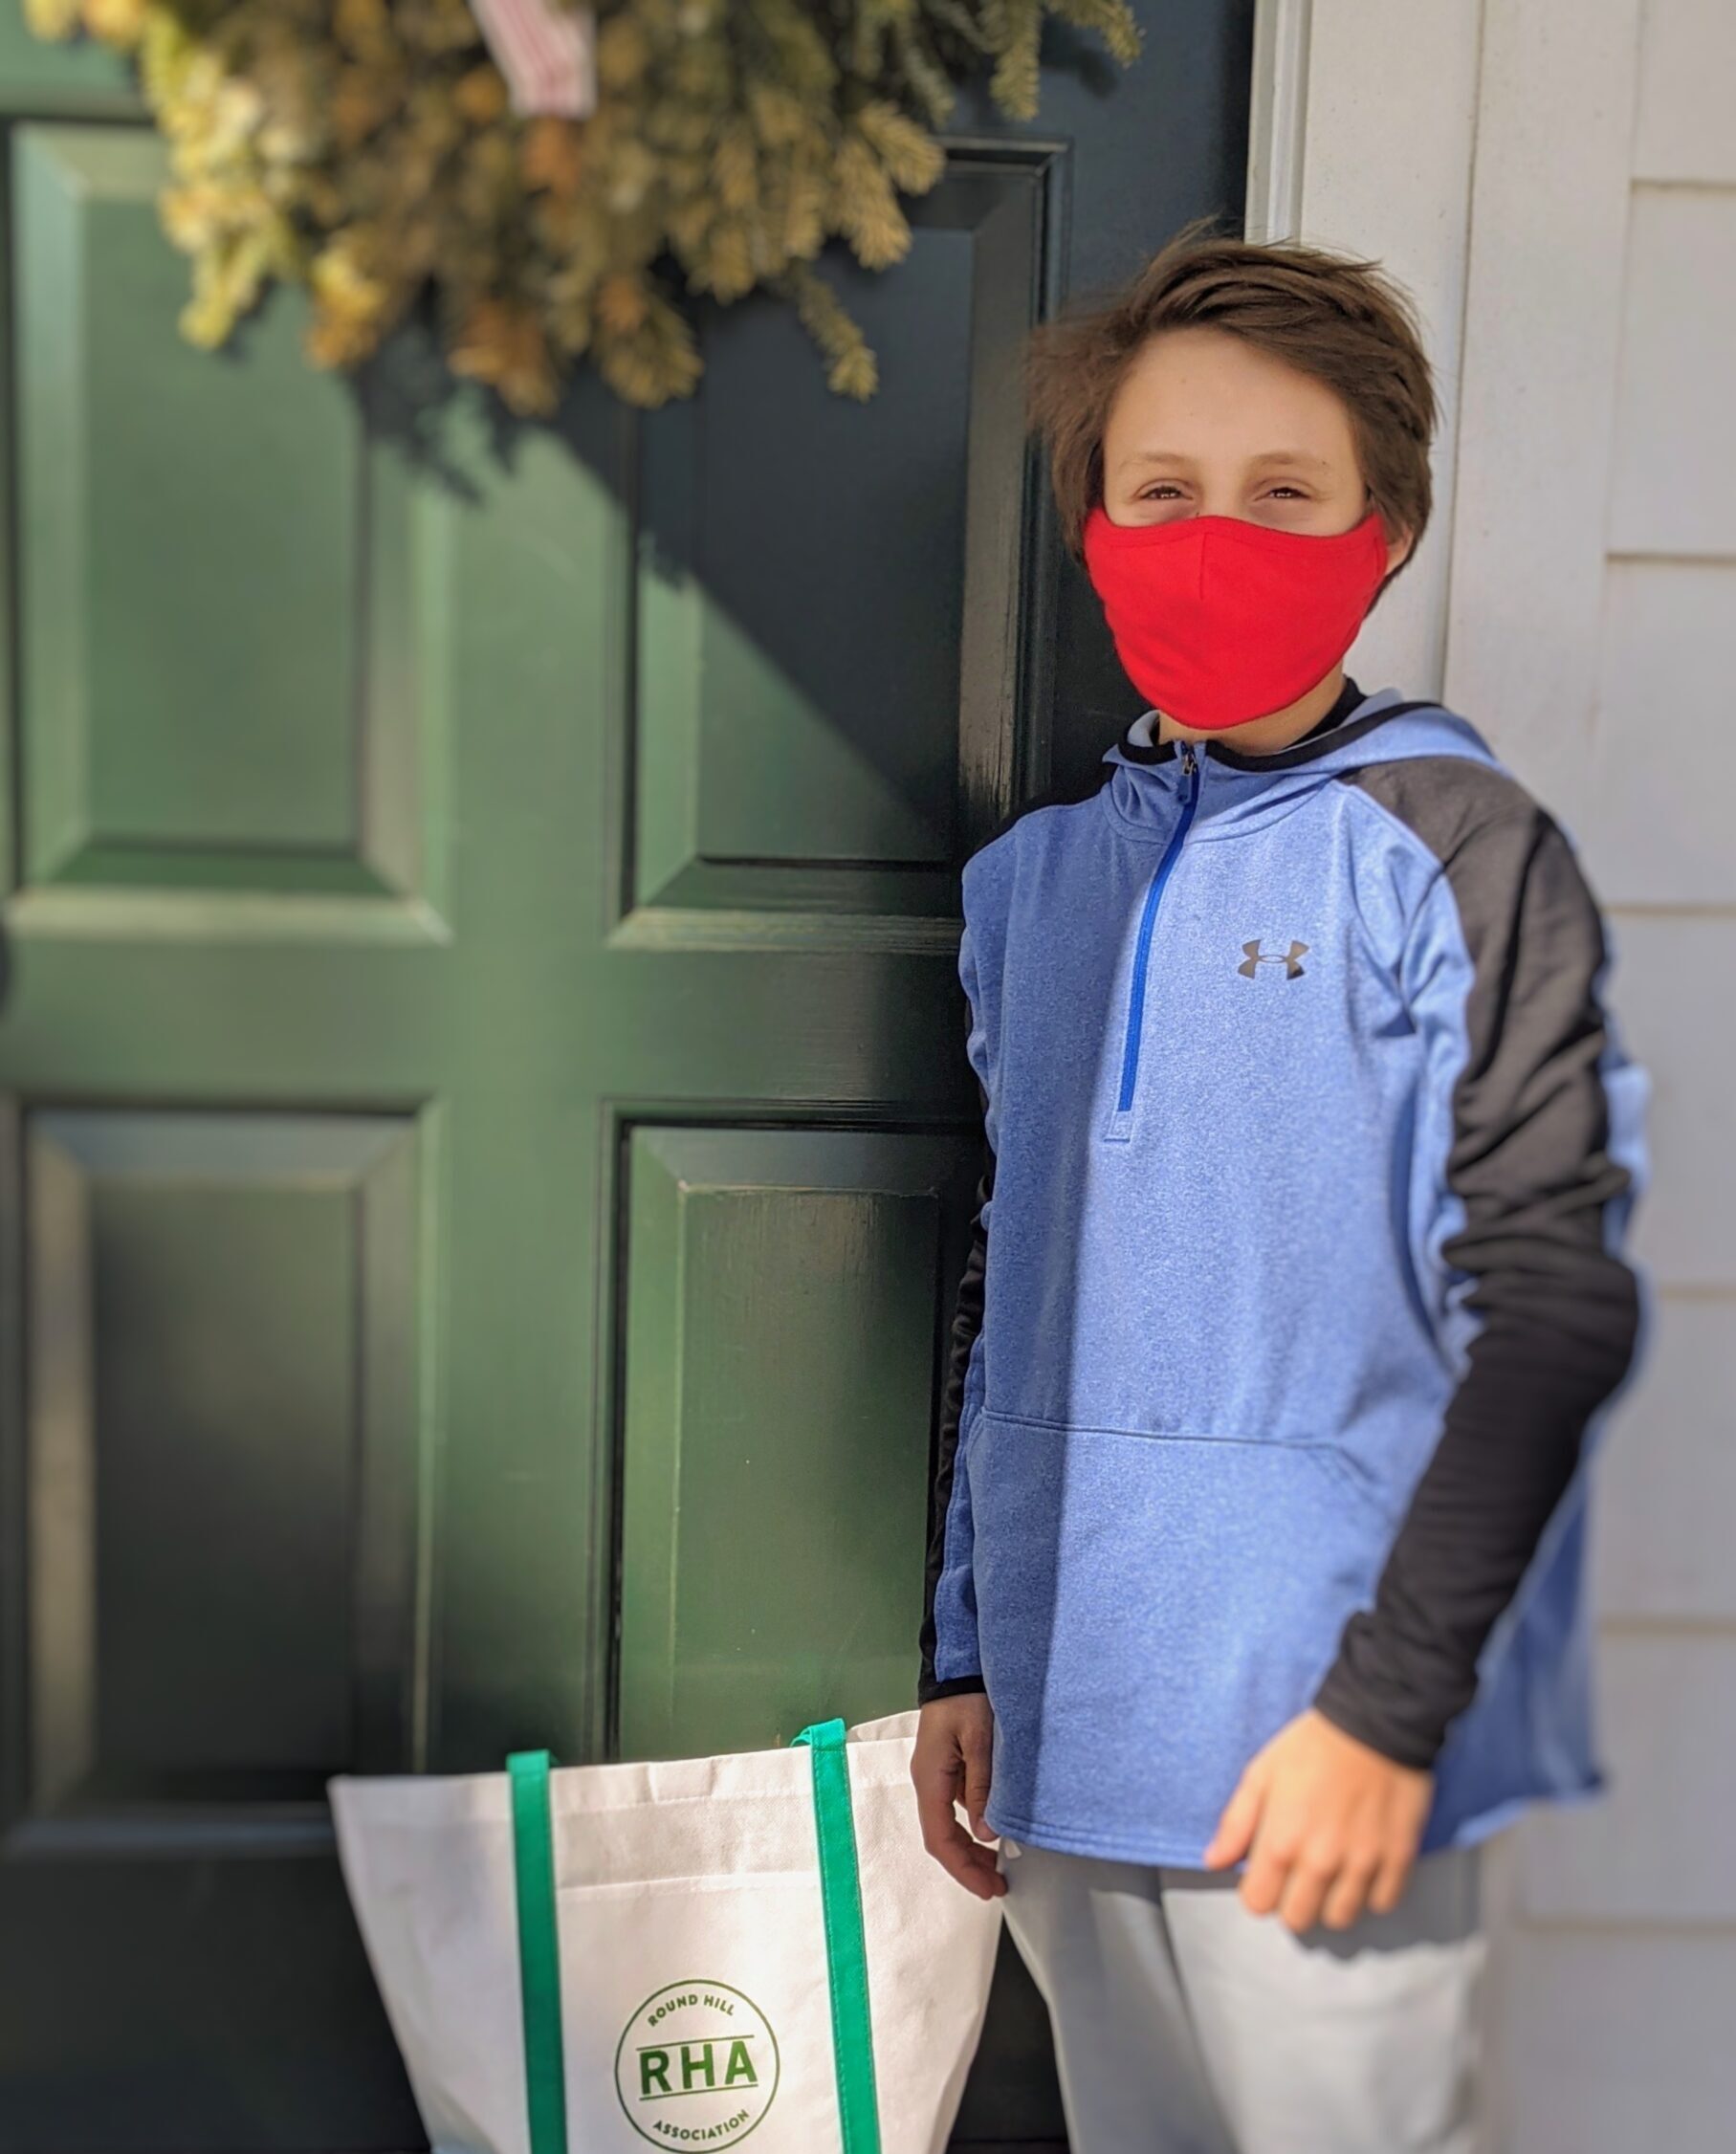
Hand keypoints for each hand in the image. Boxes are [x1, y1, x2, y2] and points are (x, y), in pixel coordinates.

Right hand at [911, 1693, 1005, 1899]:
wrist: (958, 1665)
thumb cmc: (967, 1697)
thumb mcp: (980, 1740)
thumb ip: (982, 1786)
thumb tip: (986, 1833)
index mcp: (930, 1778)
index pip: (940, 1838)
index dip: (963, 1868)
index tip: (988, 1888)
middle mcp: (927, 1781)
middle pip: (941, 1837)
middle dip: (968, 1865)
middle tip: (998, 1885)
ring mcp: (936, 1776)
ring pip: (948, 1825)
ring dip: (971, 1848)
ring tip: (998, 1866)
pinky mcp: (947, 1768)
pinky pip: (956, 1807)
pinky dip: (973, 1827)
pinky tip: (993, 1830)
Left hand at [1201, 1706, 1432, 1933]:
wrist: (1374, 1722)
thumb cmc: (1311, 1745)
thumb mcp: (1261, 1774)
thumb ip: (1235, 1823)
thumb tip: (1214, 1862)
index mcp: (1281, 1842)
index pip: (1258, 1904)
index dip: (1259, 1889)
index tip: (1267, 1871)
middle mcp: (1321, 1862)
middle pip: (1298, 1919)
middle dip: (1293, 1899)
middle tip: (1299, 1871)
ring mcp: (1362, 1865)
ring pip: (1340, 1918)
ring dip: (1331, 1900)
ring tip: (1332, 1871)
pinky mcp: (1398, 1859)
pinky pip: (1381, 1903)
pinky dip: (1371, 1891)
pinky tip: (1363, 1866)